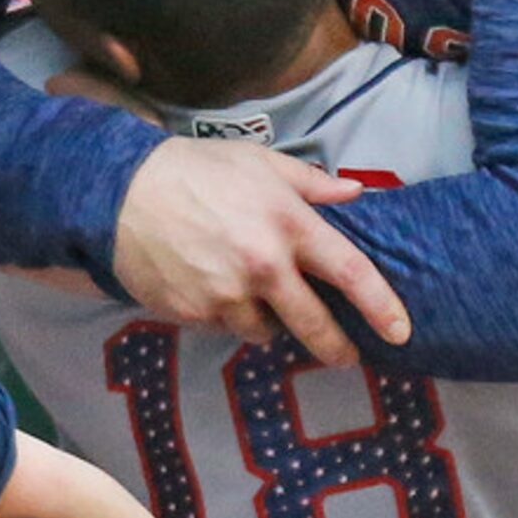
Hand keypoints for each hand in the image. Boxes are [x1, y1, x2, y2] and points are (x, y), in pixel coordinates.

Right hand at [113, 138, 410, 365]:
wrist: (117, 192)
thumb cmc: (193, 169)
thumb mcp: (257, 161)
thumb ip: (309, 182)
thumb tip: (354, 193)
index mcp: (289, 224)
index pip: (351, 273)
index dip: (381, 307)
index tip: (400, 331)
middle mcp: (264, 266)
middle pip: (315, 324)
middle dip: (335, 347)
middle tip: (344, 356)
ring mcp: (227, 294)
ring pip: (266, 331)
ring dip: (269, 322)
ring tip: (254, 300)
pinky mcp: (194, 313)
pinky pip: (224, 327)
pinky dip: (228, 316)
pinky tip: (213, 290)